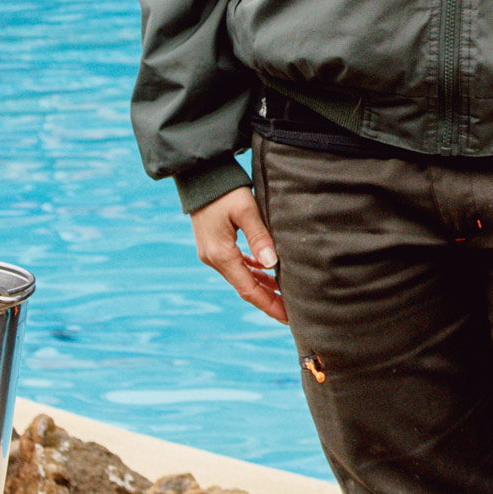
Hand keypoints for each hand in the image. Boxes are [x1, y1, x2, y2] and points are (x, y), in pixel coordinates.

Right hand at [189, 187, 286, 323]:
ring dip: (262, 286)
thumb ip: (259, 237)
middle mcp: (214, 259)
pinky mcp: (215, 245)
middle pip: (245, 287)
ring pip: (242, 277)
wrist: (200, 176)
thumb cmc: (225, 190)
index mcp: (221, 254)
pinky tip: (267, 271)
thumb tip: (273, 263)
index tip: (288, 317)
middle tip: (291, 313)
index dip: (269, 304)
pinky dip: (253, 272)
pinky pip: (237, 265)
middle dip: (268, 300)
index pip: (248, 289)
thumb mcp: (246, 210)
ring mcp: (212, 253)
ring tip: (284, 296)